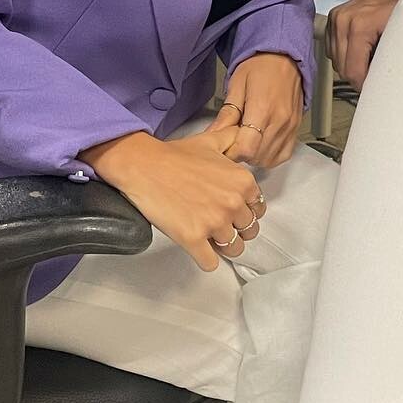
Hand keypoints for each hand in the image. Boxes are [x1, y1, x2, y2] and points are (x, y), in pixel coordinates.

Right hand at [79, 130, 264, 272]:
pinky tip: (197, 247)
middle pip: (249, 232)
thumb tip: (245, 139)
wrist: (144, 165)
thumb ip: (234, 140)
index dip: (245, 212)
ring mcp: (214, 223)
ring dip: (221, 246)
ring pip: (233, 249)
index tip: (233, 212)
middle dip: (235, 230)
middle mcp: (233, 203)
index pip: (259, 210)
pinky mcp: (193, 239)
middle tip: (218, 224)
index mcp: (243, 182)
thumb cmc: (174, 155)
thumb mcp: (212, 141)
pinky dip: (205, 259)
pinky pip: (210, 263)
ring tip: (208, 236)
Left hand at [206, 52, 303, 169]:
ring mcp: (290, 126)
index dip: (231, 152)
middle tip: (233, 140)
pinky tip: (261, 145)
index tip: (225, 145)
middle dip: (241, 154)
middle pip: (256, 157)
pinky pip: (284, 154)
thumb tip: (212, 134)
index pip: (246, 149)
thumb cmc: (261, 65)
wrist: (284, 56)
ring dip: (254, 156)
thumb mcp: (237, 84)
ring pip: (269, 159)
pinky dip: (270, 156)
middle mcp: (279, 120)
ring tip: (247, 139)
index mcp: (262, 109)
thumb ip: (226, 114)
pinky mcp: (296, 128)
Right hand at [327, 0, 401, 90]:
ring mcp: (336, 18)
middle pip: (341, 67)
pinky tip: (358, 50)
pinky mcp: (332, 18)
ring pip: (335, 60)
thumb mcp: (398, 36)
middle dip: (357, 75)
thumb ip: (386, 61)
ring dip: (350, 64)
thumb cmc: (399, 9)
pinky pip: (331, 49)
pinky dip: (343, 54)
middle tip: (373, 73)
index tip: (373, 86)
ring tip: (367, 58)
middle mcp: (343, 20)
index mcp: (359, 26)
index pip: (352, 70)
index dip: (363, 83)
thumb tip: (379, 82)